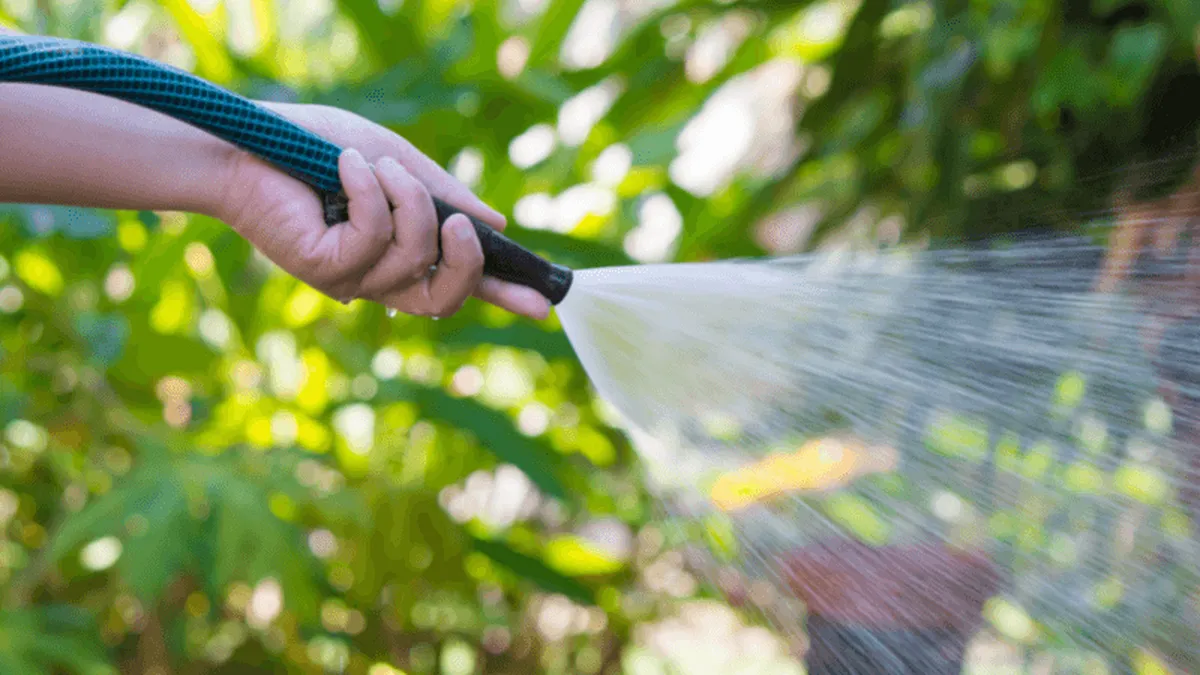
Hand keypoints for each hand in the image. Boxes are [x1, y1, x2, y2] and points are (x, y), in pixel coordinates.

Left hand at [214, 102, 550, 319]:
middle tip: (461, 224)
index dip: (502, 295)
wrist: (248, 142)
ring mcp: (350, 279)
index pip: (456, 284)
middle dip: (465, 261)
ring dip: (405, 199)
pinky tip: (344, 166)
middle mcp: (376, 277)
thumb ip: (441, 193)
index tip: (543, 302)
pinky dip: (369, 192)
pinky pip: (373, 236)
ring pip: (412, 259)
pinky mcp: (324, 268)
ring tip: (373, 163)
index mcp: (398, 255)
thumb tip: (496, 224)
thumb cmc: (318, 149)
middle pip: (444, 299)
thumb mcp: (396, 163)